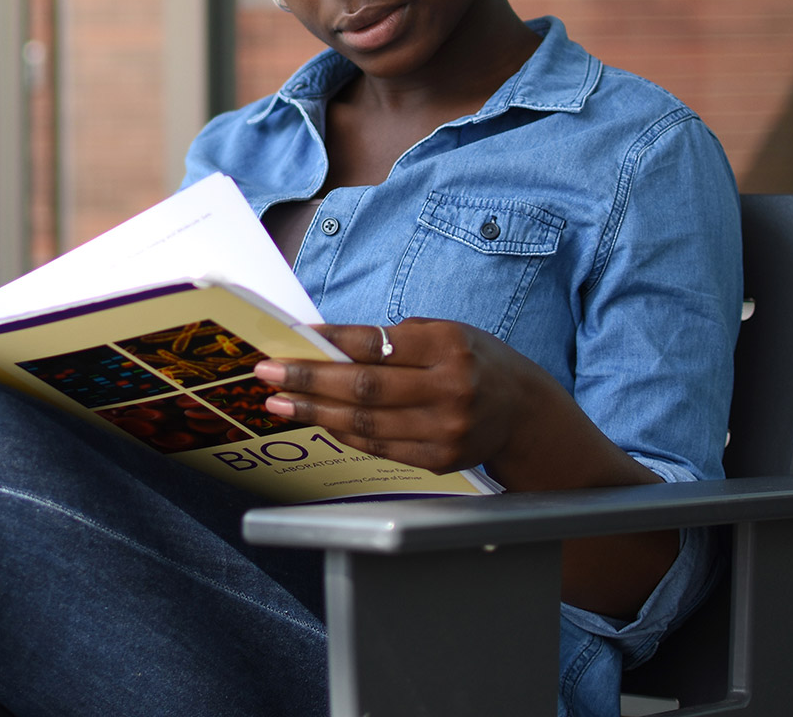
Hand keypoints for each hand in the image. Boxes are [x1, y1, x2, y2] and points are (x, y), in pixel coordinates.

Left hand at [252, 317, 530, 474]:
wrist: (523, 410)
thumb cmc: (473, 360)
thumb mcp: (445, 332)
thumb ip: (394, 340)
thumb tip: (329, 345)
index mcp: (447, 346)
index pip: (375, 343)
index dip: (329, 342)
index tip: (294, 338)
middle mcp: (449, 389)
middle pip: (364, 387)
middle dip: (309, 380)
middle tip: (268, 373)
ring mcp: (445, 429)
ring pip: (366, 423)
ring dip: (315, 412)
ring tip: (280, 402)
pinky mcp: (440, 460)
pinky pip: (380, 447)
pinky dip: (344, 433)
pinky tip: (318, 421)